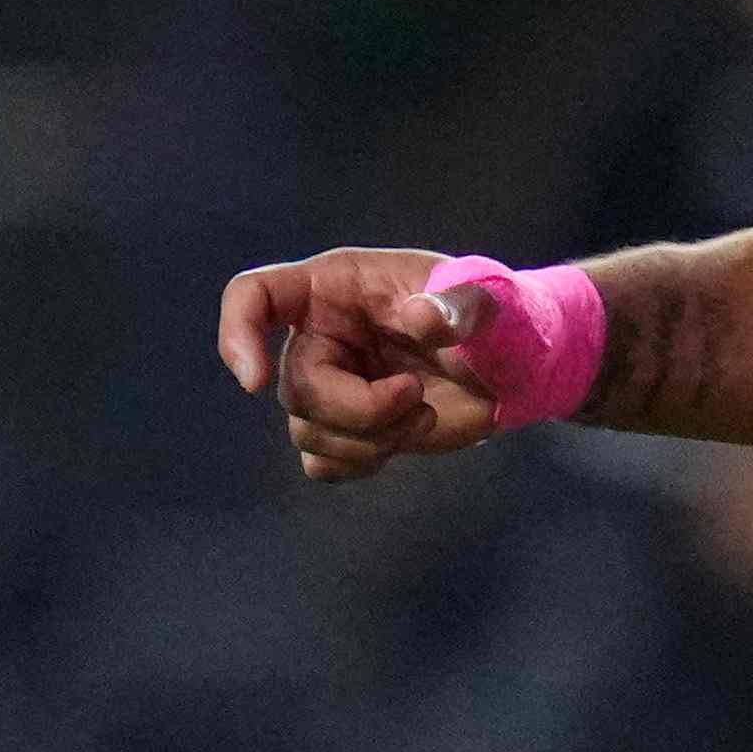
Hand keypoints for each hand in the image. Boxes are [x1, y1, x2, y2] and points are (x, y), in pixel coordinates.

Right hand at [219, 251, 535, 485]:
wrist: (515, 367)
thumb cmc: (497, 318)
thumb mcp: (490, 301)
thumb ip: (460, 305)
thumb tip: (419, 319)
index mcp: (334, 287)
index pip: (253, 296)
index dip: (237, 334)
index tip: (253, 382)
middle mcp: (320, 334)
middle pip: (294, 388)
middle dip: (358, 410)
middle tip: (418, 397)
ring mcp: (331, 383)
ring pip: (307, 432)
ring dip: (369, 440)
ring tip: (423, 415)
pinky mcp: (347, 428)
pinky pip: (322, 463)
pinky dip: (360, 464)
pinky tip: (404, 440)